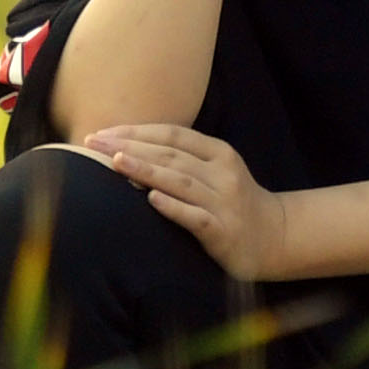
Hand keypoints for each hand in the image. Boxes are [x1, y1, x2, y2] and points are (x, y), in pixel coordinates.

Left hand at [85, 124, 296, 279]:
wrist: (275, 237)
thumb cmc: (233, 202)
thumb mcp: (216, 172)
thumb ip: (182, 160)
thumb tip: (125, 149)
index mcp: (220, 153)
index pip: (173, 135)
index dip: (136, 131)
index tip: (102, 132)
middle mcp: (223, 173)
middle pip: (171, 155)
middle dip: (129, 147)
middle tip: (92, 143)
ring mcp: (225, 202)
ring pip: (180, 182)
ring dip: (146, 170)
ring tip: (115, 162)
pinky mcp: (224, 231)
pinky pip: (195, 217)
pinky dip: (172, 207)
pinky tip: (151, 200)